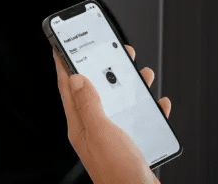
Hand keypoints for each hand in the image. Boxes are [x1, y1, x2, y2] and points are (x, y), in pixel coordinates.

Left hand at [54, 45, 171, 183]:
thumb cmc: (117, 171)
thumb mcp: (100, 132)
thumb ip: (89, 104)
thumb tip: (76, 78)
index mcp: (81, 124)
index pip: (67, 87)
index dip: (64, 64)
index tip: (61, 45)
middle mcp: (94, 129)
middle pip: (95, 90)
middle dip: (101, 67)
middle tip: (109, 48)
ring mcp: (112, 136)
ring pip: (118, 103)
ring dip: (128, 86)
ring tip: (138, 71)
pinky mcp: (130, 144)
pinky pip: (138, 120)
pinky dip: (147, 108)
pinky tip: (157, 103)